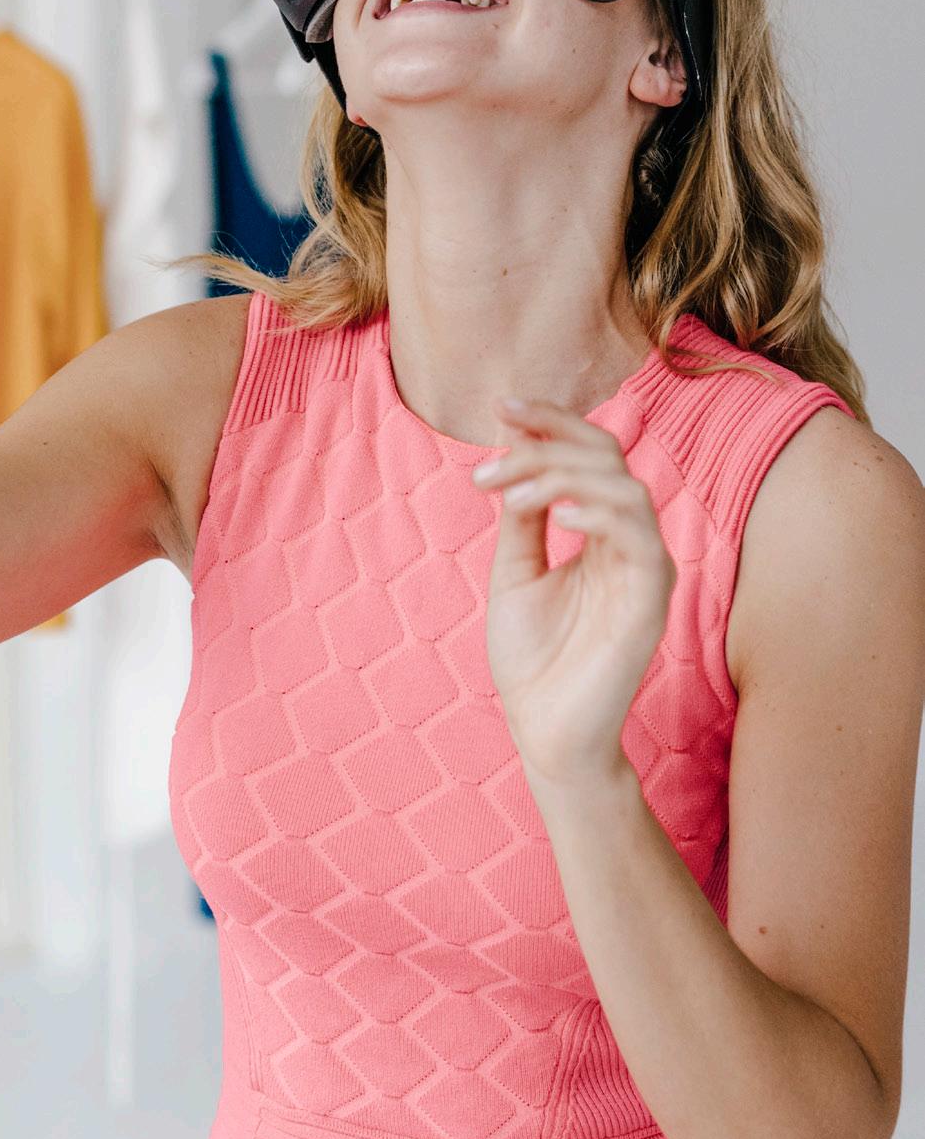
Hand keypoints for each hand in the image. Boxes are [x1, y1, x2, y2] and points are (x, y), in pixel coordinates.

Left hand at [472, 396, 676, 793]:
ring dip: (561, 477)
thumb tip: (511, 450)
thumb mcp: (515, 571)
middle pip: (607, 459)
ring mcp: (645, 571)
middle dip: (545, 446)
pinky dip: (600, 515)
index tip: (501, 406)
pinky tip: (558, 514)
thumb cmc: (533, 660)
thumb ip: (521, 515)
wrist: (543, 732)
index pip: (591, 455)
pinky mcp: (651, 603)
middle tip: (487, 463)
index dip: (552, 422)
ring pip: (624, 489)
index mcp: (601, 532)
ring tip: (506, 494)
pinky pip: (641, 542)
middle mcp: (629, 543)